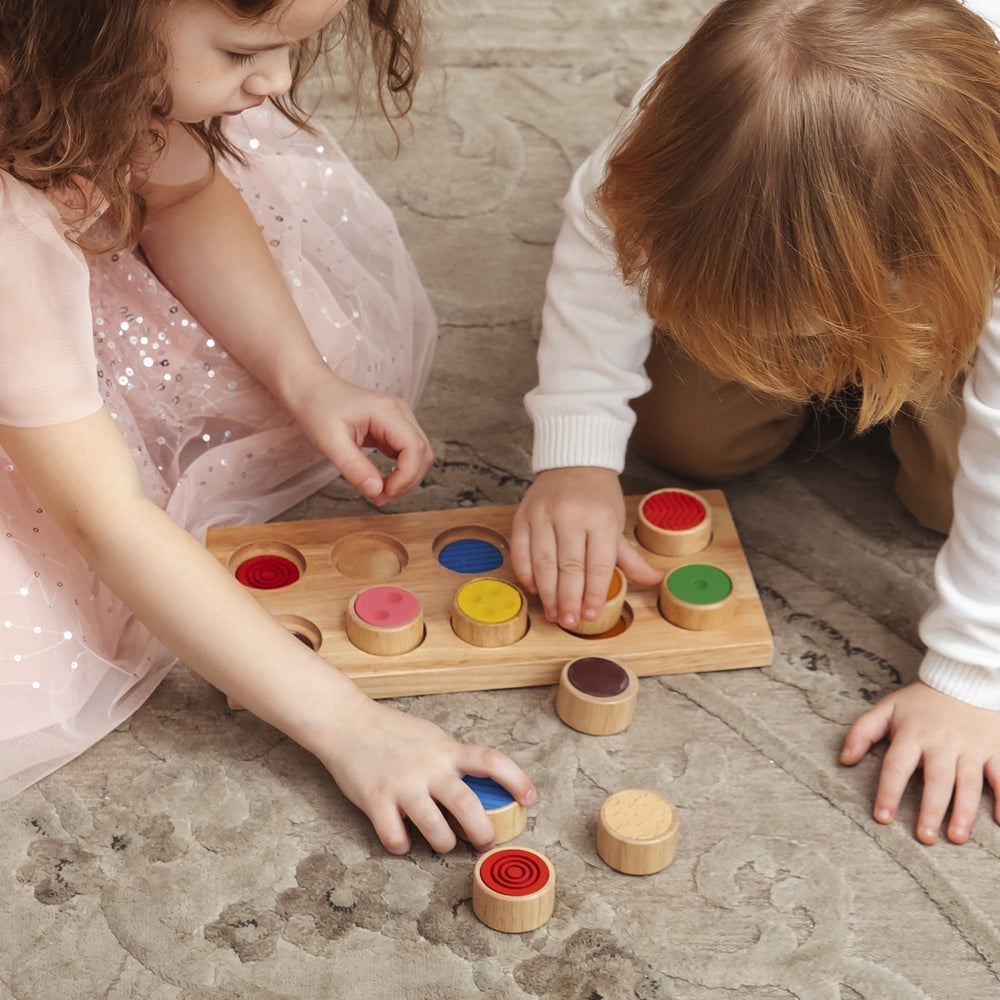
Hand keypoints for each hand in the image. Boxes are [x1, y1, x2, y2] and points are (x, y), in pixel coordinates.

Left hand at [291, 368, 433, 505]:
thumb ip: (354, 468)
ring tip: (380, 492)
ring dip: (406, 478)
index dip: (406, 477)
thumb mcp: (330, 443)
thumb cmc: (319, 410)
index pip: (414, 448)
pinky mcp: (395, 428)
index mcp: (388, 412)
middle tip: (380, 498)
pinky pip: (408, 454)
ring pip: (420, 455)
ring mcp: (401, 419)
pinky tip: (381, 481)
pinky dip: (400, 472)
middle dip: (407, 482)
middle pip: (423, 453)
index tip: (383, 493)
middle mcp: (401, 412)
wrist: (313, 390)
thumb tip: (377, 491)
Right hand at [312, 693, 536, 853]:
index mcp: (446, 750)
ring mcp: (403, 786)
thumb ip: (453, 759)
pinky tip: (402, 839)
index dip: (517, 780)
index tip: (531, 799)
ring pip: (437, 832)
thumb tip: (480, 782)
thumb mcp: (431, 737)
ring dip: (444, 845)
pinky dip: (402, 846)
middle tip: (485, 842)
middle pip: (469, 807)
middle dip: (483, 833)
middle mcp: (429, 768)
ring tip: (443, 843)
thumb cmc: (391, 731)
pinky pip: (396, 839)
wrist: (347, 722)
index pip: (492, 761)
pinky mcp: (376, 801)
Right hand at [510, 467, 661, 628]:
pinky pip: (521, 550)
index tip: (591, 615)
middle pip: (569, 567)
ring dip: (548, 592)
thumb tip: (655, 581)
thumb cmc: (598, 496)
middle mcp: (571, 516)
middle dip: (569, 599)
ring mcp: (544, 515)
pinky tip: (535, 590)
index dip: (594, 593)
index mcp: (601, 519)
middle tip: (569, 622)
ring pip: (543, 562)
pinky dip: (526, 573)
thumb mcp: (618, 523)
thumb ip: (632, 557)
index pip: (597, 565)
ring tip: (554, 613)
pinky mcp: (523, 515)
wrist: (574, 461)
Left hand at [840, 680, 999, 843]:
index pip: (896, 766)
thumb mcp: (887, 708)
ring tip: (955, 837)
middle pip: (936, 780)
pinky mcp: (995, 750)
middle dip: (930, 810)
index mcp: (912, 734)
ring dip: (963, 812)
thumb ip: (862, 732)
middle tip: (924, 837)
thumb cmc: (921, 702)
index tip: (883, 817)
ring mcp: (971, 748)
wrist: (964, 681)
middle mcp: (942, 743)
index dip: (888, 792)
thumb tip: (844, 760)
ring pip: (968, 784)